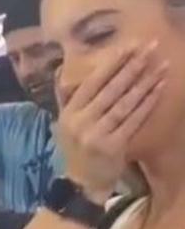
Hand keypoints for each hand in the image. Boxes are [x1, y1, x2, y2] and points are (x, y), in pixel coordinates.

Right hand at [56, 40, 166, 201]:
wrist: (81, 183)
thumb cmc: (78, 149)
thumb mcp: (67, 124)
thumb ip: (71, 100)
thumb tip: (72, 72)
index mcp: (69, 113)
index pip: (93, 82)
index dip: (112, 63)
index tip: (130, 46)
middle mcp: (80, 121)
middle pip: (111, 89)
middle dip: (133, 66)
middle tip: (151, 48)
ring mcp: (96, 134)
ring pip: (125, 103)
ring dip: (145, 82)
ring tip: (161, 65)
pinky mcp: (113, 145)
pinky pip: (134, 120)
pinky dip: (147, 103)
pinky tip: (159, 89)